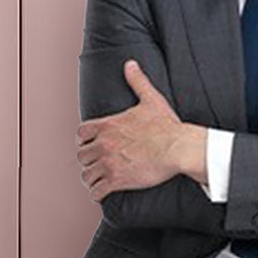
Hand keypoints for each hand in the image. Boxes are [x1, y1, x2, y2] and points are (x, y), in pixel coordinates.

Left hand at [77, 59, 186, 201]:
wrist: (177, 148)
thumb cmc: (165, 126)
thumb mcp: (150, 99)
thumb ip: (137, 81)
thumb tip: (130, 64)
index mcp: (107, 126)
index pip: (81, 134)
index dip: (84, 140)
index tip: (89, 144)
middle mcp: (103, 145)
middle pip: (82, 156)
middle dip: (88, 160)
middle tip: (95, 164)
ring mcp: (108, 164)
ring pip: (86, 175)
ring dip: (91, 178)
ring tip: (96, 181)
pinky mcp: (116, 181)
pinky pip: (96, 192)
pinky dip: (97, 193)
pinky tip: (101, 193)